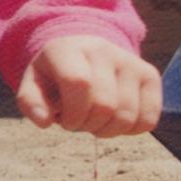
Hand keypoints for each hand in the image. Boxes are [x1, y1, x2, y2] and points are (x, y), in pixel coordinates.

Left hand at [16, 35, 161, 137]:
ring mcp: (130, 61)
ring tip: (93, 119)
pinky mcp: (150, 75)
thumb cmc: (55, 74)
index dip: (72, 113)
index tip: (64, 121)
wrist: (83, 50)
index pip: (78, 83)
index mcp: (68, 49)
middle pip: (105, 105)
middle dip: (87, 125)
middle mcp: (103, 50)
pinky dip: (129, 130)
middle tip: (77, 121)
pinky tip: (114, 119)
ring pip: (127, 116)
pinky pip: (148, 119)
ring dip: (107, 130)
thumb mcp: (34, 83)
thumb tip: (43, 122)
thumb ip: (30, 102)